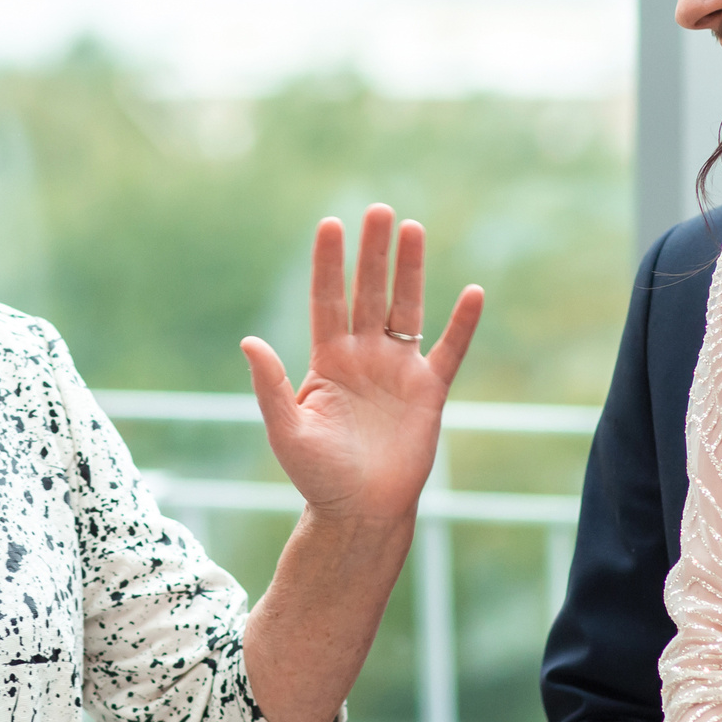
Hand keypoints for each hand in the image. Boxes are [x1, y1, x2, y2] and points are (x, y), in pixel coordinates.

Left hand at [241, 205, 484, 522]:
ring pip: (406, 309)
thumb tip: (249, 341)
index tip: (329, 225)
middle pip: (370, 292)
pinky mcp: (429, 392)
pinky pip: (449, 350)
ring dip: (411, 270)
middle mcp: (363, 357)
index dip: (328, 264)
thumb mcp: (286, 430)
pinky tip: (472, 293)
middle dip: (373, 253)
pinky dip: (462, 324)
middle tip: (378, 210)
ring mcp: (398, 371)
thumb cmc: (317, 476)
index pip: (327, 300)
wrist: (360, 511)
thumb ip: (270, 385)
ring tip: (413, 229)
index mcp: (327, 361)